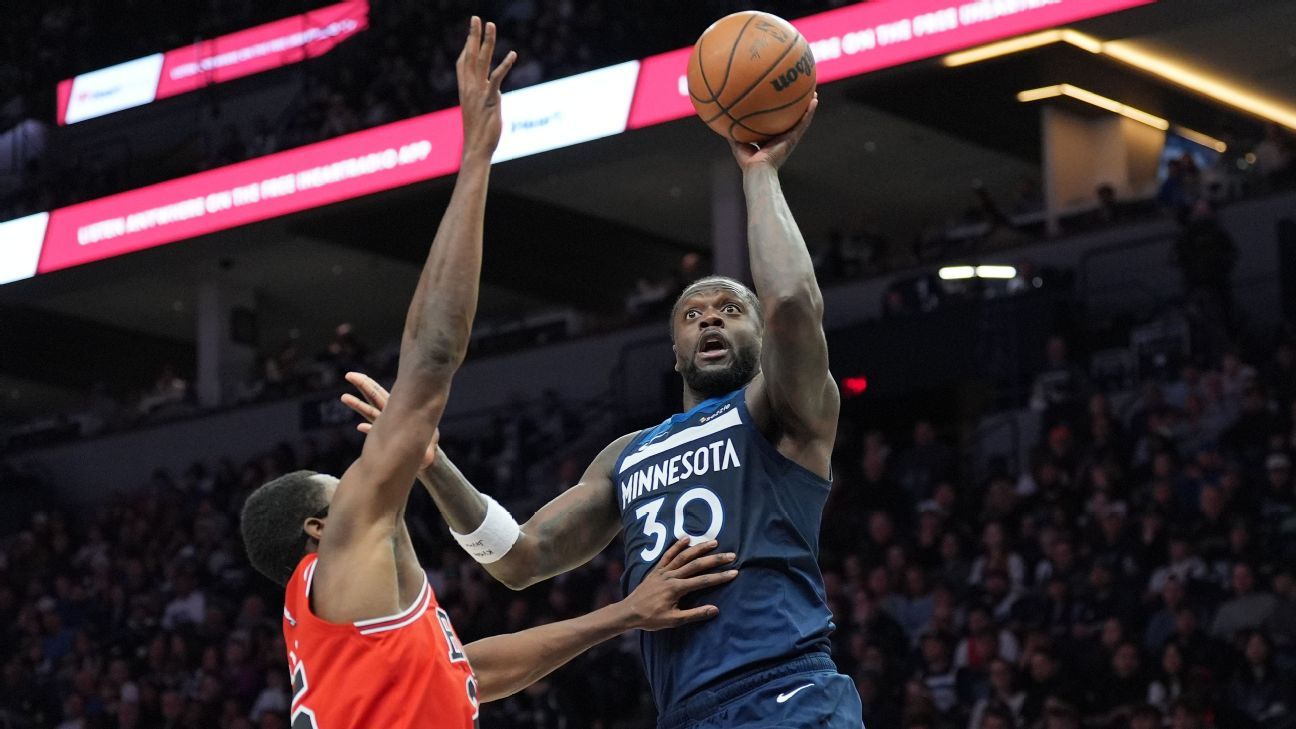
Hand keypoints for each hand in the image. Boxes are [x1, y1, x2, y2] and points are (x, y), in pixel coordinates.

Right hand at [341, 371, 438, 469]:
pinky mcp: (385, 436)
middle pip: (374, 397)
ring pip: (370, 411)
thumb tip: (426, 456)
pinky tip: (359, 426)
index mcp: (401, 412)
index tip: (362, 377)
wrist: (426, 459)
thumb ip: (426, 447)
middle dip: (362, 385)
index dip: (371, 386)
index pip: (382, 396)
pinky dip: (366, 427)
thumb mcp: (428, 446)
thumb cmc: (429, 452)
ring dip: (357, 404)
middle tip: (349, 375)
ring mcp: (388, 425)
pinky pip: (373, 429)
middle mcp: (393, 415)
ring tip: (343, 397)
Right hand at [458, 16, 515, 161]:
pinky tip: (512, 54)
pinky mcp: (491, 99)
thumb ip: (486, 98)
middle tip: (476, 18)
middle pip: (470, 55)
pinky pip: (497, 78)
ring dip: (486, 41)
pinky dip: (504, 65)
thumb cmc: (479, 134)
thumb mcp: (479, 111)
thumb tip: (496, 93)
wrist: (477, 148)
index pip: (462, 63)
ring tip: (490, 24)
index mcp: (465, 90)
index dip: (466, 48)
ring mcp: (479, 92)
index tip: (471, 34)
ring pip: (481, 61)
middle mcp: (469, 88)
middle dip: (473, 35)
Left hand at [619, 538, 736, 630]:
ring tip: (714, 542)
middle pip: (697, 565)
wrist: (629, 612)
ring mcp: (663, 571)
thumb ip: (695, 615)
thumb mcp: (674, 621)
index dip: (720, 577)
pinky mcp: (657, 569)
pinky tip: (687, 539)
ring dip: (700, 548)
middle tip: (731, 555)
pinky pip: (668, 554)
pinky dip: (677, 545)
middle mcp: (671, 576)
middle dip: (715, 560)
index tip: (734, 573)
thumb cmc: (651, 618)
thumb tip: (715, 609)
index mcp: (677, 589)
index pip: (703, 581)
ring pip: (684, 556)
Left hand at [729, 94, 816, 171]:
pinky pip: (804, 123)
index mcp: (771, 140)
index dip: (779, 115)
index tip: (781, 103)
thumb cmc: (747, 161)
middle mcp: (783, 138)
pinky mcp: (793, 138)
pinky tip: (814, 101)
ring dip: (809, 108)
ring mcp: (790, 138)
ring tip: (814, 95)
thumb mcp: (737, 142)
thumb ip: (732, 130)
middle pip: (792, 120)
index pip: (776, 124)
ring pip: (802, 120)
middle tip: (801, 96)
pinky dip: (810, 112)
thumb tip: (722, 117)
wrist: (758, 169)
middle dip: (797, 109)